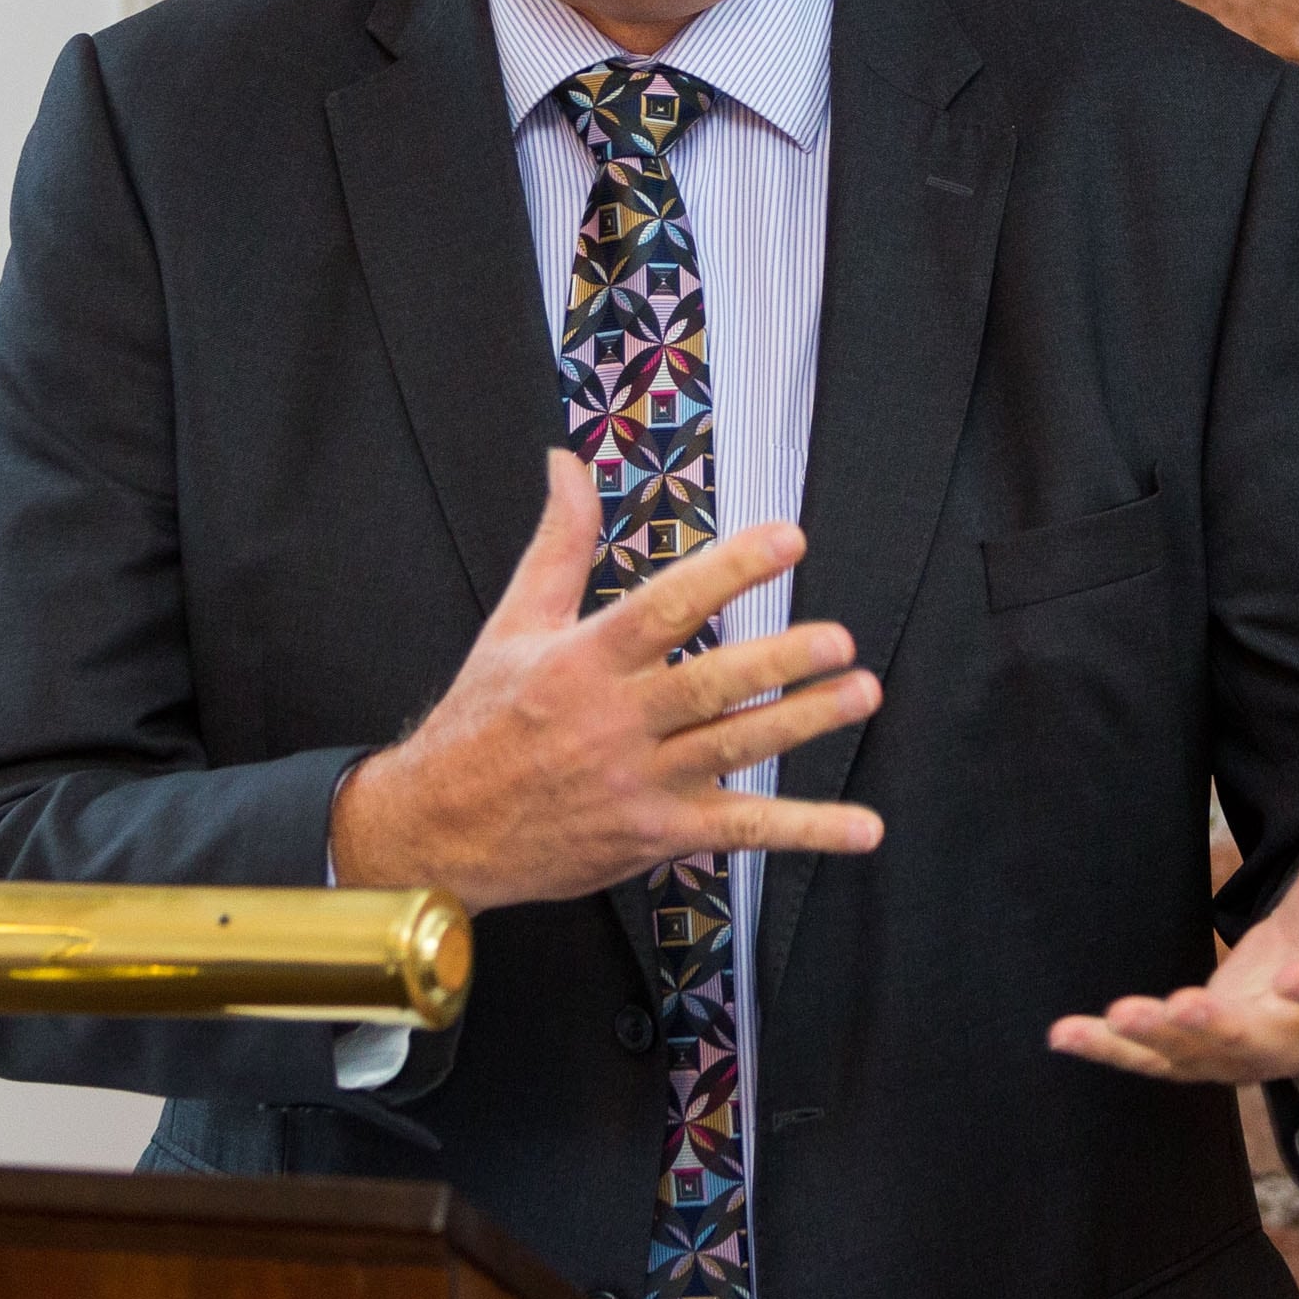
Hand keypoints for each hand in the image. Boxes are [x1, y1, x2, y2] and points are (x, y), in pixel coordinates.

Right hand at [329, 451, 884, 912]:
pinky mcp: (656, 836)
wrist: (438, 830)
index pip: (665, 607)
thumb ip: (558, 543)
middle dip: (778, 661)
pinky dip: (804, 831)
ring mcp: (638, 784)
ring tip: (861, 692)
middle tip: (839, 639)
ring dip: (803, 723)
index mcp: (582, 661)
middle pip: (708, 685)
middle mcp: (613, 721)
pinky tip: (860, 826)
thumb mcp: (513, 622)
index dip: (729, 572)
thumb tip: (567, 463)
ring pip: (733, 749)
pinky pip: (740, 830)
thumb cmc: (481, 720)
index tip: (787, 540)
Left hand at [1045, 776, 1298, 1085]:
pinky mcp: (1210, 1039)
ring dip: (1156, 1045)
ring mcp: (1254, 1042)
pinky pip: (1162, 1055)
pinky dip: (1114, 1048)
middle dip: (1217, 1032)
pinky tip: (1063, 1034)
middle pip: (1265, 1045)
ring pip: (1204, 1060)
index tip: (1298, 976)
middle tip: (1174, 1010)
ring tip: (1109, 1022)